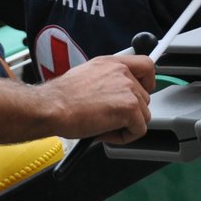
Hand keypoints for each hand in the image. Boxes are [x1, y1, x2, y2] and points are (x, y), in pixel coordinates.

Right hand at [39, 55, 154, 142]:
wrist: (52, 107)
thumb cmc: (61, 97)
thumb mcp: (86, 76)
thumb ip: (106, 81)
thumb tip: (113, 95)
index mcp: (112, 63)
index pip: (146, 65)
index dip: (148, 81)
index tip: (143, 90)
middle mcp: (122, 73)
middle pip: (144, 97)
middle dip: (130, 112)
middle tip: (108, 118)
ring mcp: (128, 89)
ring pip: (143, 115)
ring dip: (126, 125)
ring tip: (103, 126)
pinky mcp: (130, 108)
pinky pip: (139, 130)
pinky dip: (124, 137)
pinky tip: (105, 133)